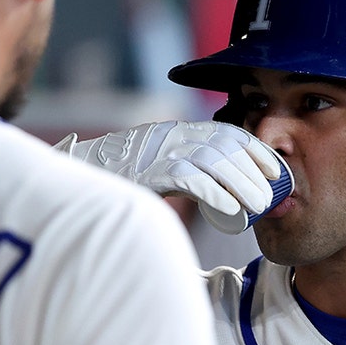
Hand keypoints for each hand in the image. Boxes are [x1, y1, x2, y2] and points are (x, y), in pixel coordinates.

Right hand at [54, 121, 282, 218]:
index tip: (277, 168)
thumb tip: (218, 196)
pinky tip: (231, 212)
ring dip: (241, 183)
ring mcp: (155, 151)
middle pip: (224, 144)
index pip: (226, 131)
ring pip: (211, 160)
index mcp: (173, 133)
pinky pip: (188, 178)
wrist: (68, 187)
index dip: (254, 148)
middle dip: (254, 168)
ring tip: (260, 207)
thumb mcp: (154, 170)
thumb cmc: (113, 185)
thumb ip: (183, 174)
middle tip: (273, 195)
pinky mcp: (144, 171)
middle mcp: (167, 136)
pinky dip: (214, 194)